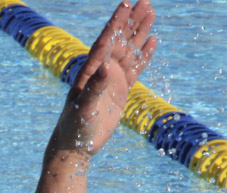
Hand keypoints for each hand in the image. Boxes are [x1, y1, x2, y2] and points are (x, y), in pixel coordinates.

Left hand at [49, 0, 156, 157]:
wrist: (76, 144)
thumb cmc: (75, 127)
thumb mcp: (84, 107)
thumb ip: (94, 87)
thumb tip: (105, 66)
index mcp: (90, 70)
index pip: (105, 41)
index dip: (116, 23)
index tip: (125, 4)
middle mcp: (101, 70)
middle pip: (119, 40)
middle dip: (132, 21)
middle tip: (145, 0)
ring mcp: (112, 79)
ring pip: (129, 50)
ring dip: (140, 32)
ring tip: (151, 12)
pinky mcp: (120, 91)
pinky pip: (135, 68)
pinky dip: (144, 55)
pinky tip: (152, 41)